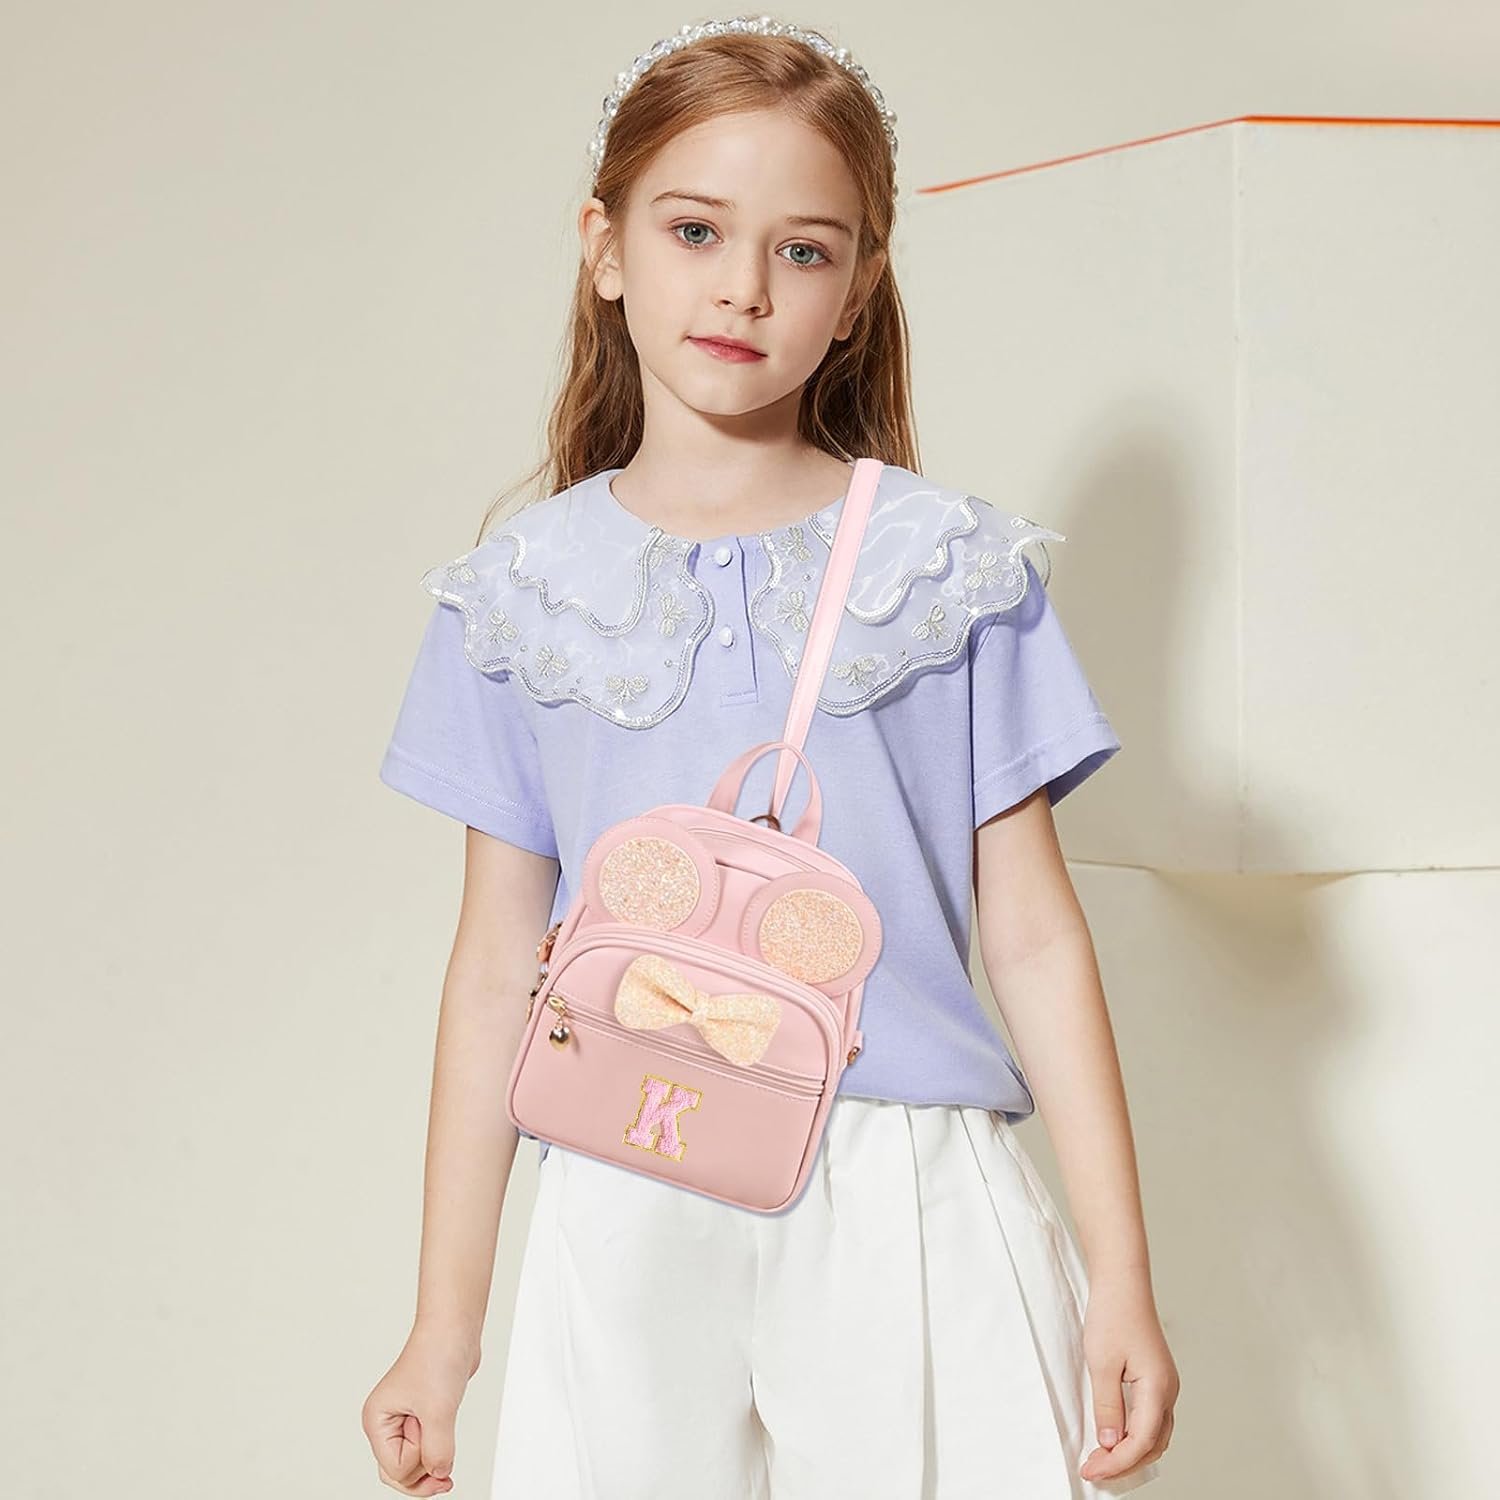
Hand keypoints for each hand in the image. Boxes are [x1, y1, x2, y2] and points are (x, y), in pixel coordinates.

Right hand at [360, 1327, 478, 1494]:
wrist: (455, 1328)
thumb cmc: (438, 1357)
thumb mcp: (439, 1411)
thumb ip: (438, 1451)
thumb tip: (439, 1475)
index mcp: (377, 1420)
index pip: (394, 1469)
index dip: (419, 1461)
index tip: (433, 1430)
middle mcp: (386, 1422)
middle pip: (400, 1472)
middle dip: (425, 1469)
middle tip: (446, 1455)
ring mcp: (404, 1419)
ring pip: (415, 1462)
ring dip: (435, 1456)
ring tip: (445, 1429)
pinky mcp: (422, 1415)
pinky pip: (427, 1447)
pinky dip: (440, 1448)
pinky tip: (449, 1439)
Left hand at [1077, 1272, 1177, 1484]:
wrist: (1123, 1282)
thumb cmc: (1112, 1315)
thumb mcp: (1101, 1363)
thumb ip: (1107, 1407)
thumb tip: (1110, 1444)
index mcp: (1158, 1389)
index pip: (1140, 1443)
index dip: (1115, 1463)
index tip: (1090, 1471)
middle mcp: (1168, 1391)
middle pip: (1152, 1446)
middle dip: (1124, 1464)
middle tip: (1093, 1471)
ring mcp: (1165, 1385)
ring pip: (1154, 1435)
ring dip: (1130, 1453)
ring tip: (1101, 1460)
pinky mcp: (1156, 1378)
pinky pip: (1151, 1419)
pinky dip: (1134, 1436)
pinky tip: (1114, 1437)